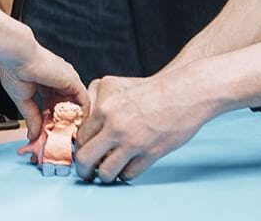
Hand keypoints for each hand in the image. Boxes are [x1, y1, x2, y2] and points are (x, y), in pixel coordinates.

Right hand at [0, 40, 86, 141]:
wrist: (17, 55)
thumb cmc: (15, 69)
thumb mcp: (23, 98)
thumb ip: (31, 117)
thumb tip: (33, 134)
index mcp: (45, 82)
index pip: (53, 105)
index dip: (51, 121)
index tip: (49, 135)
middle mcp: (59, 81)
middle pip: (65, 106)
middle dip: (63, 124)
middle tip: (60, 140)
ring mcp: (67, 80)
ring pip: (76, 105)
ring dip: (73, 122)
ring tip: (69, 137)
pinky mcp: (73, 81)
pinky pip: (84, 102)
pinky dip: (81, 116)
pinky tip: (76, 128)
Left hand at [74, 70, 215, 182]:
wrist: (181, 94)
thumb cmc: (148, 90)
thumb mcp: (113, 85)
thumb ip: (93, 102)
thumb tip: (81, 125)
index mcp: (104, 109)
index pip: (79, 139)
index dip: (79, 149)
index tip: (83, 154)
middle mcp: (115, 126)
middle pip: (85, 159)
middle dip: (83, 170)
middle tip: (87, 172)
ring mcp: (132, 142)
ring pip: (105, 172)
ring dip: (105, 175)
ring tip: (109, 171)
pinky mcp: (150, 154)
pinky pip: (127, 174)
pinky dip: (125, 174)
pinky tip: (127, 166)